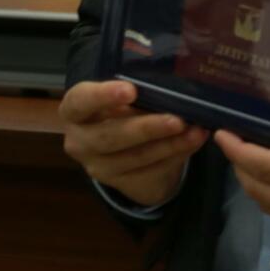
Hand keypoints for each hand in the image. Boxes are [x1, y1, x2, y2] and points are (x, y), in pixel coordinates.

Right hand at [59, 79, 207, 207]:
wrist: (117, 147)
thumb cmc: (118, 108)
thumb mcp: (118, 97)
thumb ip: (133, 92)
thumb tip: (168, 86)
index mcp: (73, 111)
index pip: (80, 101)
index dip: (103, 96)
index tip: (131, 90)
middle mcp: (79, 142)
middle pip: (110, 137)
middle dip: (147, 128)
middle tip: (177, 119)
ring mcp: (98, 167)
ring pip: (135, 158)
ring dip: (169, 145)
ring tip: (196, 131)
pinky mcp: (120, 184)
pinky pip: (151, 171)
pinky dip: (175, 155)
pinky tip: (193, 142)